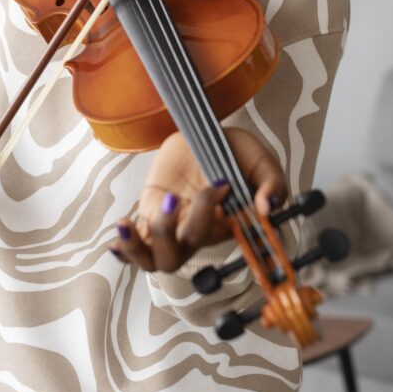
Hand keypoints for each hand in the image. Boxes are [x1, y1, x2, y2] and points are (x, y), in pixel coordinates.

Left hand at [109, 127, 284, 272]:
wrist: (205, 132)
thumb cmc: (235, 151)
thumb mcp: (262, 161)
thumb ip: (273, 183)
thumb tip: (268, 208)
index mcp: (225, 226)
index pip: (214, 242)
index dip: (208, 220)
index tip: (218, 187)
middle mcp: (196, 233)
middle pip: (177, 255)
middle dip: (170, 232)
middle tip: (174, 197)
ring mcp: (170, 227)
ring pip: (153, 259)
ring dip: (138, 247)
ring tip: (128, 224)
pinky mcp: (149, 214)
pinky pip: (135, 244)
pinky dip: (124, 246)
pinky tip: (119, 233)